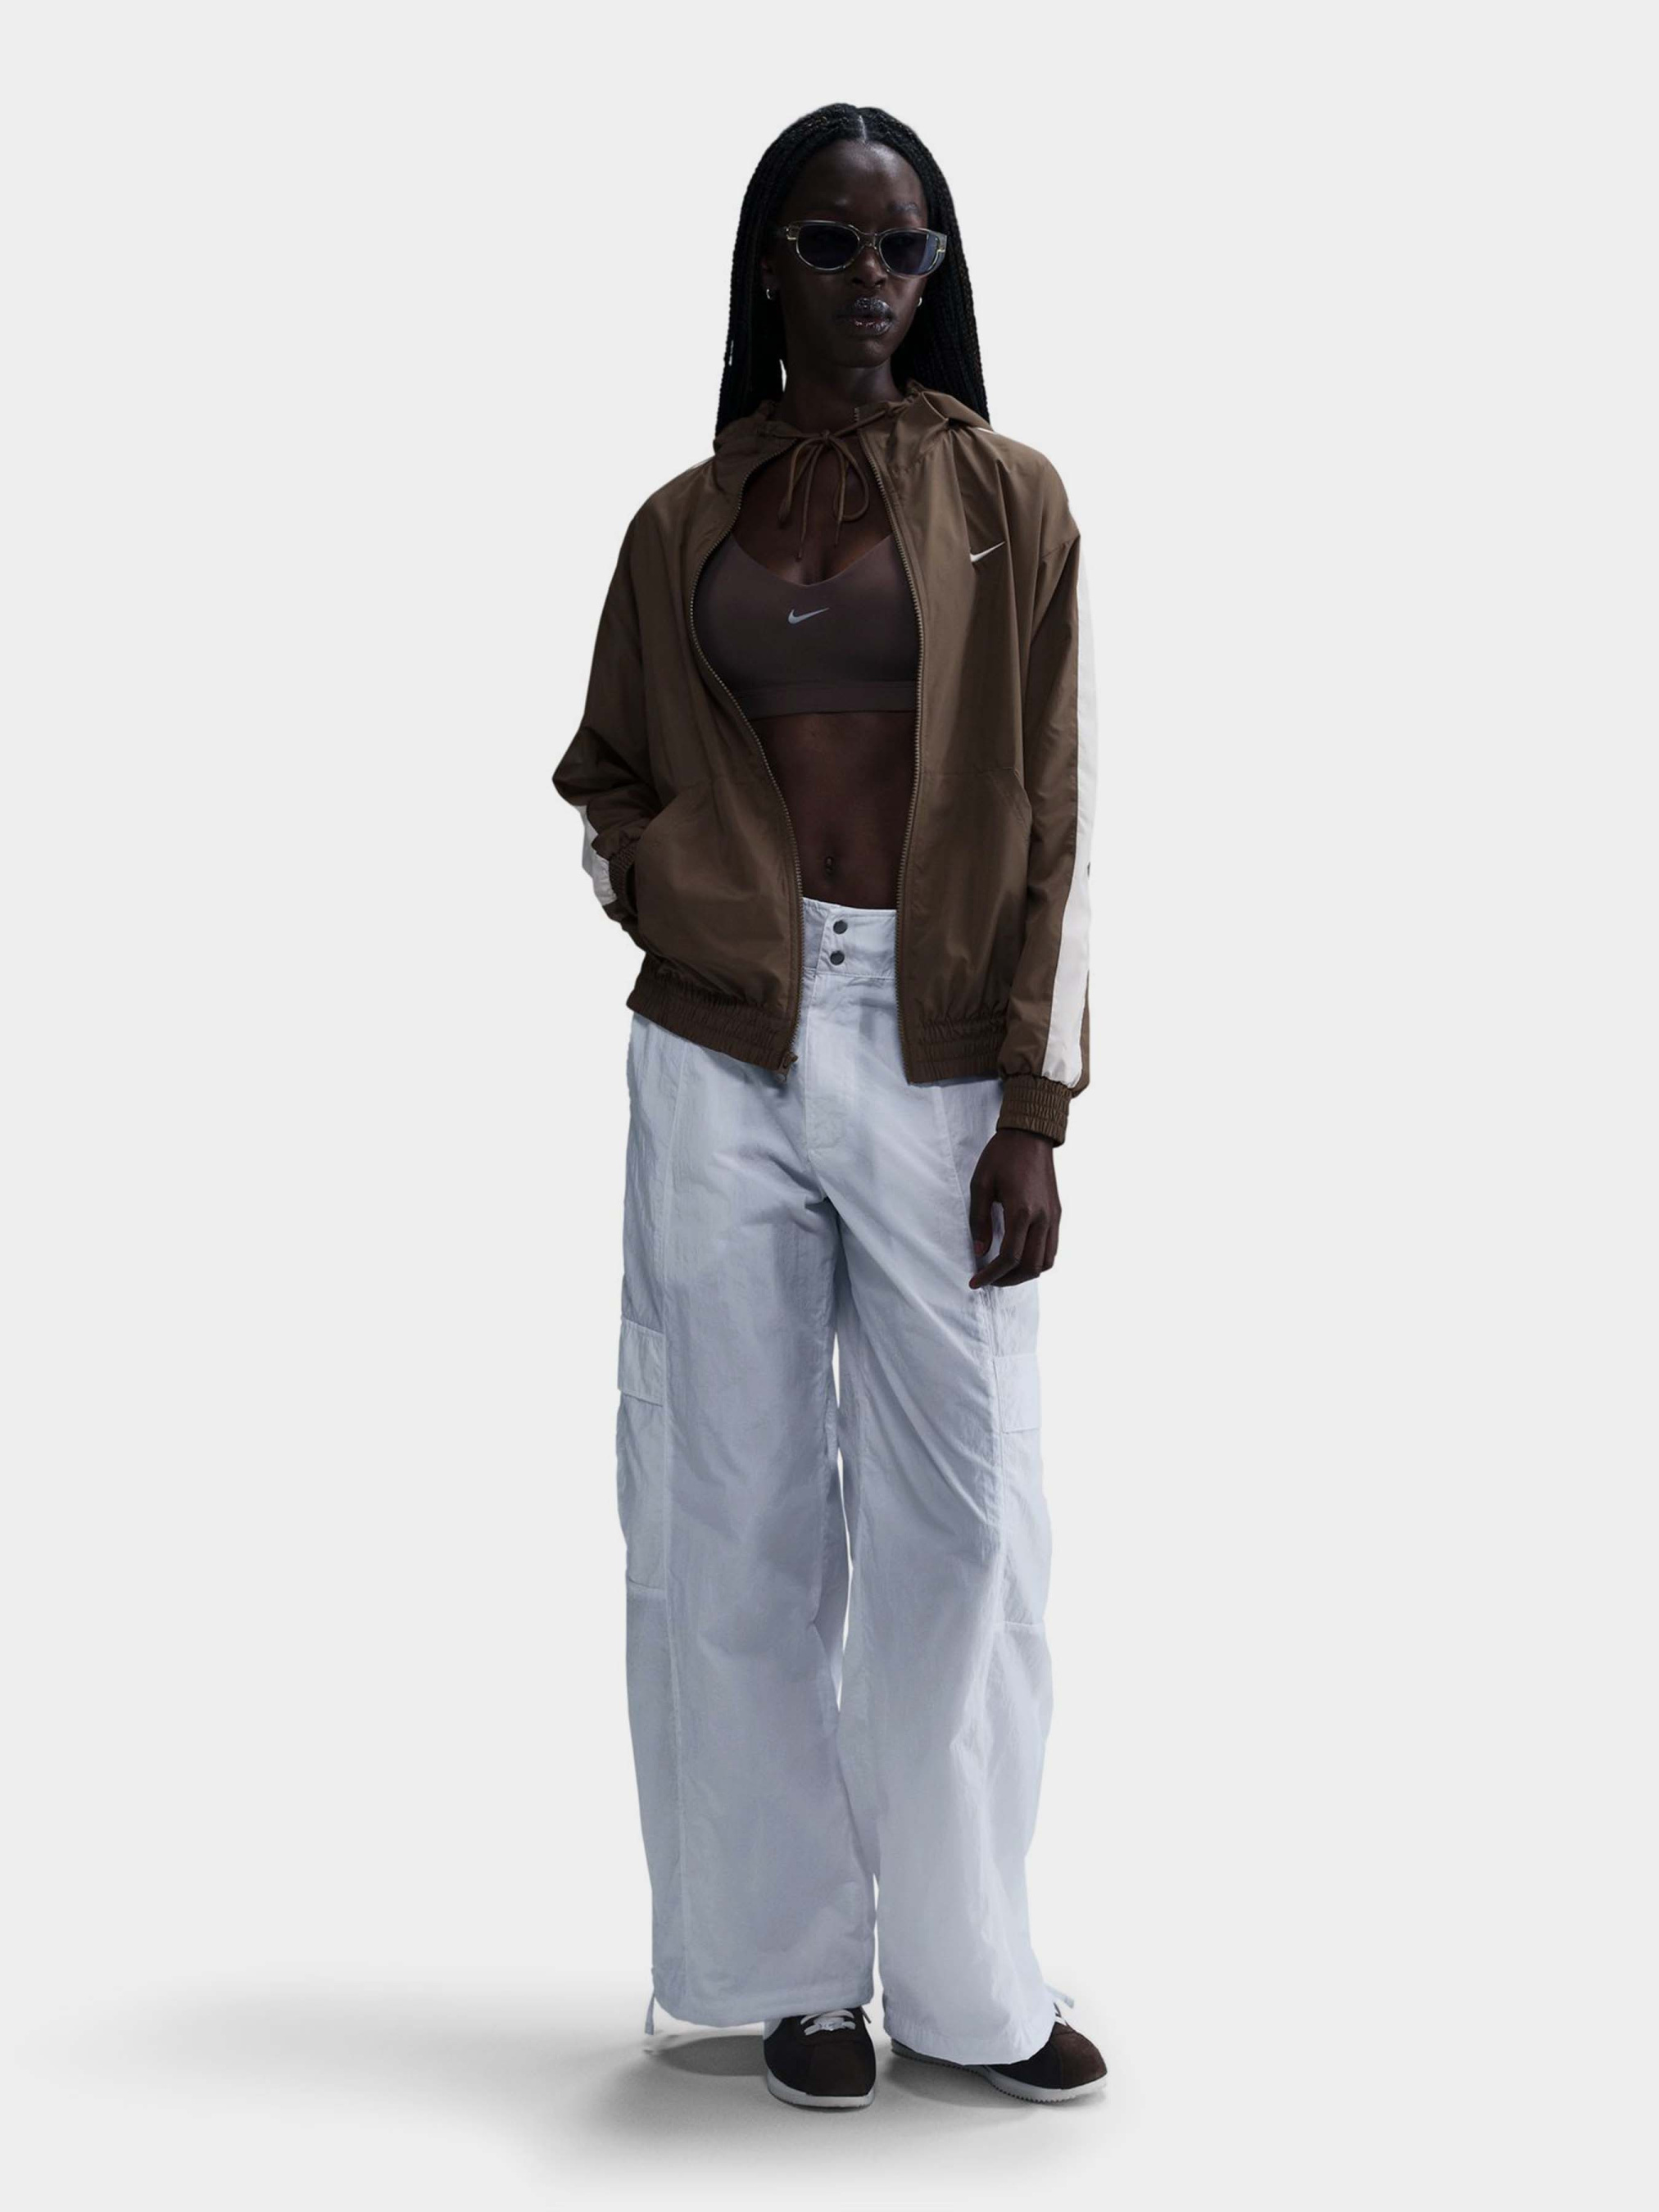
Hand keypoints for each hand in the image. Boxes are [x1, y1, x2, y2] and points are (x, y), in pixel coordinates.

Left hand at [967, 1130, 1060, 1288]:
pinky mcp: (1057, 1214)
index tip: (975, 1281)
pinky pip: (1052, 1248)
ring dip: (1025, 1274)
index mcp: (1021, 1210)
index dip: (991, 1274)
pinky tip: (1020, 1257)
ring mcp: (1053, 1217)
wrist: (1030, 1135)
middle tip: (988, 1280)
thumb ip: (979, 1220)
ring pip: (1047, 1262)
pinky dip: (1038, 1260)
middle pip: (1031, 1266)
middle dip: (1007, 1280)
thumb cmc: (1001, 1156)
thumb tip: (980, 1251)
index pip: (1010, 1257)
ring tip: (1004, 1273)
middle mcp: (1043, 1218)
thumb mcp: (981, 1184)